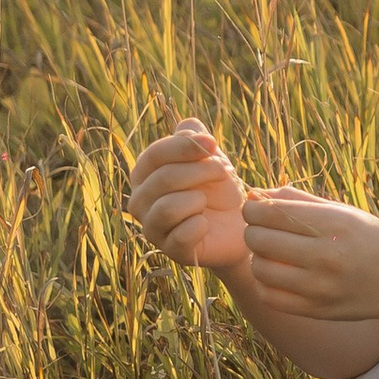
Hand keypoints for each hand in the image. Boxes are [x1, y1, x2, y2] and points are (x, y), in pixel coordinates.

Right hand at [129, 120, 246, 274]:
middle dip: (200, 172)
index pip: (155, 155)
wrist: (239, 224)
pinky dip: (200, 226)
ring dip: (198, 199)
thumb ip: (194, 136)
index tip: (213, 143)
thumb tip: (188, 127)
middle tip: (224, 172)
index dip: (184, 147)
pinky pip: (181, 235)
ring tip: (209, 200)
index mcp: (144, 174)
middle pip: (163, 179)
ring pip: (167, 208)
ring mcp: (152, 228)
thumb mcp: (209, 157)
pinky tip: (207, 224)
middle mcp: (140, 202)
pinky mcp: (171, 251)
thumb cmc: (218, 188)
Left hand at [240, 187, 378, 322]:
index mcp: (333, 225)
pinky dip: (265, 283)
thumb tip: (255, 195)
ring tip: (270, 253)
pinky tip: (275, 275)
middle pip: (259, 239)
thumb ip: (298, 201)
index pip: (270, 212)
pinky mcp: (317, 309)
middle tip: (260, 230)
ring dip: (258, 258)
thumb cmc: (367, 238)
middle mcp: (326, 256)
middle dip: (253, 231)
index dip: (252, 209)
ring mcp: (321, 287)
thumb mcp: (341, 211)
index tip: (254, 209)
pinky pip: (269, 296)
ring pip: (260, 269)